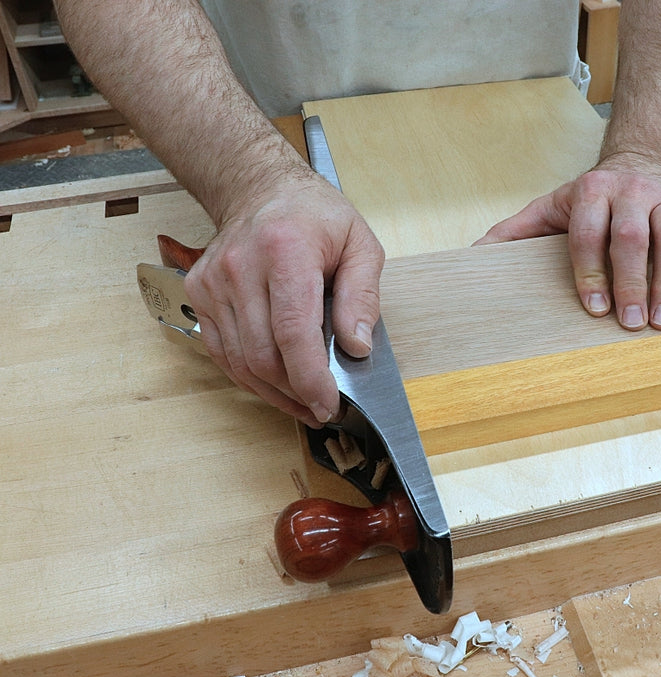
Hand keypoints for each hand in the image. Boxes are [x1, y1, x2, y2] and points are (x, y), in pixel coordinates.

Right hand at [183, 175, 384, 424]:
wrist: (259, 188)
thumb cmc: (314, 216)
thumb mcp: (360, 244)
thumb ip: (364, 296)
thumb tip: (357, 346)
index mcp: (285, 251)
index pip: (293, 331)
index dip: (310, 378)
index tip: (328, 403)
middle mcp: (240, 267)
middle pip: (263, 354)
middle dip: (295, 392)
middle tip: (321, 408)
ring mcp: (213, 282)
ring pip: (239, 361)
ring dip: (273, 392)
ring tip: (303, 403)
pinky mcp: (199, 293)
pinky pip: (222, 351)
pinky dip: (249, 376)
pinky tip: (275, 385)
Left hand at [475, 154, 660, 330]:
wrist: (642, 159)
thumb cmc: (590, 197)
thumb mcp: (549, 206)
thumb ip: (514, 231)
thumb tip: (474, 256)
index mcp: (591, 192)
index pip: (588, 233)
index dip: (590, 272)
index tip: (594, 308)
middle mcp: (630, 193)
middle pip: (631, 239)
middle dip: (630, 283)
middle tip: (629, 323)